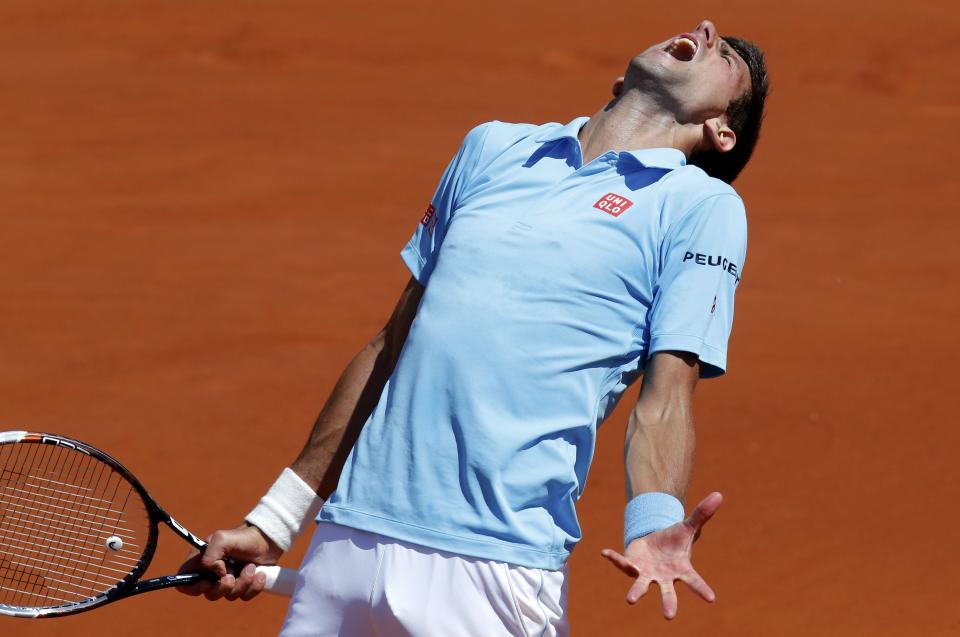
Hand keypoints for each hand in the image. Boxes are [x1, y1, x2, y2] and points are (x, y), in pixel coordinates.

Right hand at [177, 523, 282, 601]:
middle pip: (208, 594)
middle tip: (233, 574)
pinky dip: (254, 586)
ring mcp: (228, 581)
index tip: (207, 582)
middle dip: (223, 586)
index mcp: (201, 562)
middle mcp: (212, 574)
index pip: (184, 583)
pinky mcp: (243, 585)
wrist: (268, 539)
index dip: (192, 588)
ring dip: (242, 582)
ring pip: (228, 596)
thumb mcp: (221, 539)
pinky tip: (259, 573)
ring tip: (250, 566)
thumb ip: (210, 556)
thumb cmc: (242, 537)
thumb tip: (215, 574)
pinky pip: (245, 597)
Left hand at [601, 491, 721, 619]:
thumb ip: (702, 513)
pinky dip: (614, 558)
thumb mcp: (688, 525)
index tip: (712, 598)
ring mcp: (647, 574)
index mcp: (681, 569)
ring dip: (636, 592)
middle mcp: (665, 577)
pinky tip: (604, 552)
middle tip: (669, 616)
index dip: (702, 589)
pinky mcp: (632, 565)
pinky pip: (622, 563)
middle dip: (668, 603)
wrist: (655, 541)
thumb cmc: (675, 540)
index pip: (694, 580)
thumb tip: (719, 494)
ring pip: (641, 585)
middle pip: (668, 592)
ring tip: (630, 600)